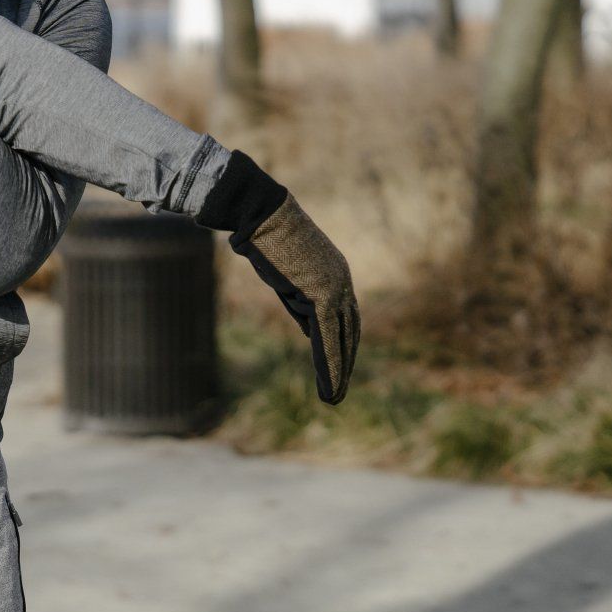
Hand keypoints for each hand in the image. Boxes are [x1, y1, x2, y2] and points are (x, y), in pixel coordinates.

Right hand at [233, 194, 358, 404]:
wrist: (260, 213)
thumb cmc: (266, 237)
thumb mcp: (287, 275)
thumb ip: (301, 301)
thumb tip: (310, 328)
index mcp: (336, 274)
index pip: (346, 317)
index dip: (344, 344)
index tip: (340, 366)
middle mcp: (343, 282)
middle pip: (351, 331)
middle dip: (346, 363)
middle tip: (339, 391)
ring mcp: (335, 288)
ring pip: (342, 339)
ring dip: (339, 371)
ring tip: (334, 398)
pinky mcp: (322, 295)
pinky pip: (328, 338)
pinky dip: (329, 365)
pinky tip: (328, 385)